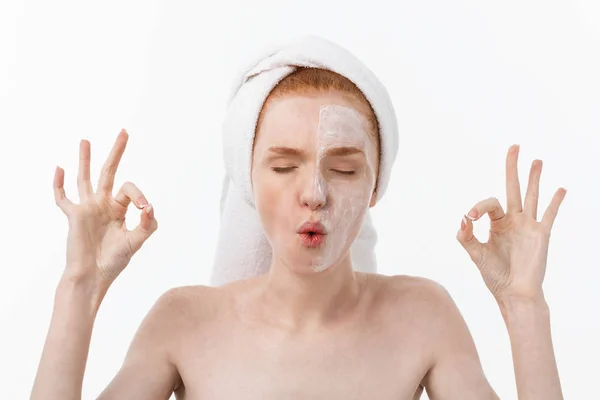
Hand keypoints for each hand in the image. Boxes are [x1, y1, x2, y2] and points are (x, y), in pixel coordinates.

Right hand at [53, 129, 156, 294]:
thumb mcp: (136, 242)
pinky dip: (59, 184)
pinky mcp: (74, 216)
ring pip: (86, 178)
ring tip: (86, 140)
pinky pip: (63, 198)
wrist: (93, 276)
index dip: (139, 195)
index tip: (144, 209)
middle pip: (109, 172)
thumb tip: (150, 207)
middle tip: (124, 132)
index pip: (130, 190)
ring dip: (86, 159)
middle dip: (117, 152)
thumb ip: (148, 225)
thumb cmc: (114, 261)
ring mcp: (87, 209)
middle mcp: (103, 205)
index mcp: (119, 209)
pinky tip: (60, 168)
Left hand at [456, 144, 565, 301]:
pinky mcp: (541, 235)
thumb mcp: (476, 254)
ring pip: (532, 196)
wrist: (514, 293)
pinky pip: (548, 215)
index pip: (489, 203)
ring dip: (534, 178)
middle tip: (514, 147)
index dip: (478, 207)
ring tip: (536, 161)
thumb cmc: (495, 275)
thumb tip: (462, 218)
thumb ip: (467, 237)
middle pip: (513, 188)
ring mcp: (528, 226)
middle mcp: (513, 221)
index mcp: (497, 223)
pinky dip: (554, 202)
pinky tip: (560, 189)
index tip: (470, 218)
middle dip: (512, 168)